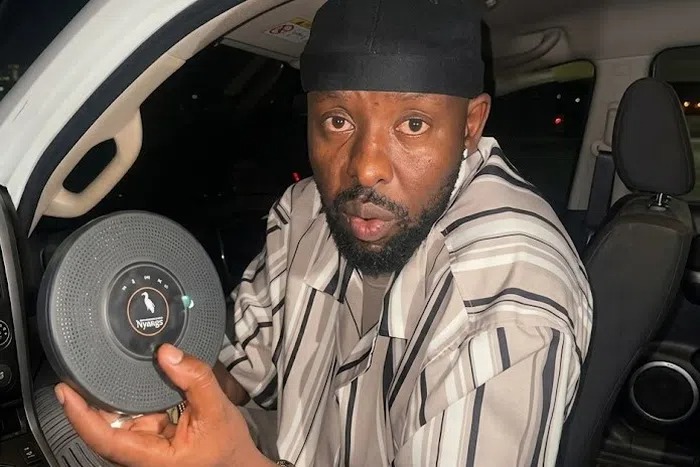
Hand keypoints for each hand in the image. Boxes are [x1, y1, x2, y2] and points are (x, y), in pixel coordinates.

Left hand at [55, 344, 274, 466]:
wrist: (238, 463)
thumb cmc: (228, 446)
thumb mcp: (217, 409)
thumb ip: (195, 378)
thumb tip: (167, 352)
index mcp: (154, 459)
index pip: (106, 440)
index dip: (82, 417)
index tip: (66, 393)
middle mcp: (143, 456)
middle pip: (104, 432)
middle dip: (88, 406)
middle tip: (74, 377)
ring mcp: (145, 449)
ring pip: (116, 425)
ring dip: (106, 403)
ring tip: (95, 376)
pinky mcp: (151, 440)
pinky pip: (131, 420)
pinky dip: (126, 402)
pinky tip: (123, 384)